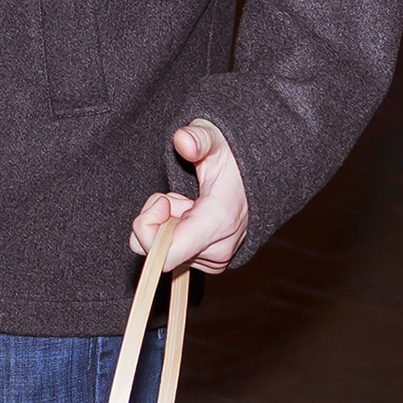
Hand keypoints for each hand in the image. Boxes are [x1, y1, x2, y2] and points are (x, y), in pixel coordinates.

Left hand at [127, 119, 249, 274]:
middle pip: (158, 251)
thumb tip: (182, 139)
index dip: (150, 227)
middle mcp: (219, 250)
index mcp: (219, 222)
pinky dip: (174, 233)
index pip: (168, 254)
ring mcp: (215, 260)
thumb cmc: (231, 158)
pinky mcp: (211, 264)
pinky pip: (173, 255)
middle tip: (178, 196)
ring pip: (163, 253)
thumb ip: (198, 138)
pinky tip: (192, 215)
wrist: (251, 180)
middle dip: (158, 219)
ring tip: (189, 203)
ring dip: (166, 225)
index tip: (162, 200)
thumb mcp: (214, 139)